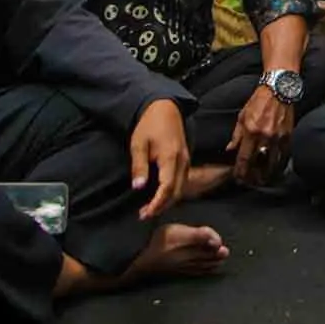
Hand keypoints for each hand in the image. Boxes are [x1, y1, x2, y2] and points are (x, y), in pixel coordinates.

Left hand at [128, 98, 189, 217]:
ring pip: (181, 189)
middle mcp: (182, 162)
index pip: (167, 188)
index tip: (145, 214)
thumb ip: (139, 166)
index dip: (157, 204)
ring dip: (167, 201)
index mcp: (170, 157)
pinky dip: (172, 193)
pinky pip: (182, 182)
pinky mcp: (186, 161)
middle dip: (162, 207)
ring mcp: (186, 161)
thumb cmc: (149, 125)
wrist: (166, 109)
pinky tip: (160, 196)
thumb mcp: (138, 144)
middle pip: (176, 193)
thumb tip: (138, 187)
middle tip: (144, 214)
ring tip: (149, 208)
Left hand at [228, 81, 296, 186]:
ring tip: (264, 180)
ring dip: (268, 173)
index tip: (239, 177)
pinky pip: (284, 155)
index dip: (241, 170)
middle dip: (254, 176)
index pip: (245, 157)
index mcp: (251, 131)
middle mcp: (265, 136)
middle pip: (259, 164)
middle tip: (251, 182)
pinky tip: (277, 169)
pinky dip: (280, 164)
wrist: (278, 90)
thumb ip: (236, 135)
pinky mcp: (289, 136)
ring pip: (273, 163)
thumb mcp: (242, 116)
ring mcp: (278, 137)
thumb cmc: (259, 101)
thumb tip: (230, 149)